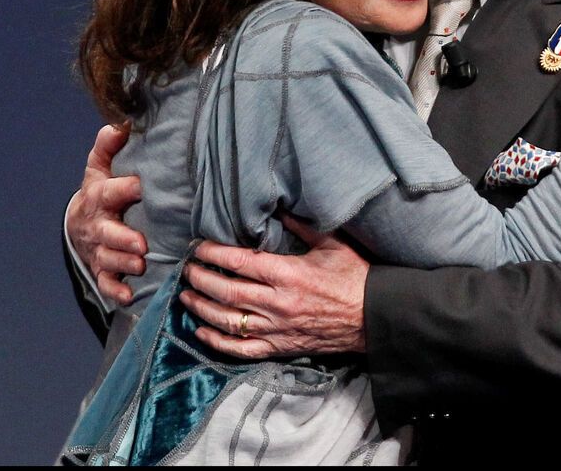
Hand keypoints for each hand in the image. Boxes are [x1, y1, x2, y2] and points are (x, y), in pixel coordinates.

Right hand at [67, 123, 146, 304]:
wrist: (80, 223)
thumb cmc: (101, 191)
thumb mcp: (100, 167)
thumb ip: (108, 146)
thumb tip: (121, 123)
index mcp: (100, 197)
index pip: (111, 191)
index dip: (124, 188)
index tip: (141, 186)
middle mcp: (99, 226)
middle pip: (108, 233)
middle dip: (123, 239)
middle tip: (141, 245)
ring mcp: (99, 250)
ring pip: (109, 260)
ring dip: (123, 264)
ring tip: (141, 266)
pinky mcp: (102, 269)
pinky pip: (107, 283)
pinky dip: (116, 291)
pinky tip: (128, 296)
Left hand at [180, 214, 369, 359]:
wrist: (374, 316)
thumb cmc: (355, 277)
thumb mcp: (332, 244)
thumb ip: (302, 227)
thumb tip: (278, 209)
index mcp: (289, 274)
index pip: (240, 262)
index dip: (214, 253)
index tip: (198, 246)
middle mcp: (278, 303)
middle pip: (227, 291)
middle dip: (201, 278)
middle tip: (187, 269)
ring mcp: (277, 328)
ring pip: (228, 321)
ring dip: (202, 308)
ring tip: (186, 296)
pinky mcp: (281, 347)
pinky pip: (242, 349)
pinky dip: (218, 342)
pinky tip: (201, 331)